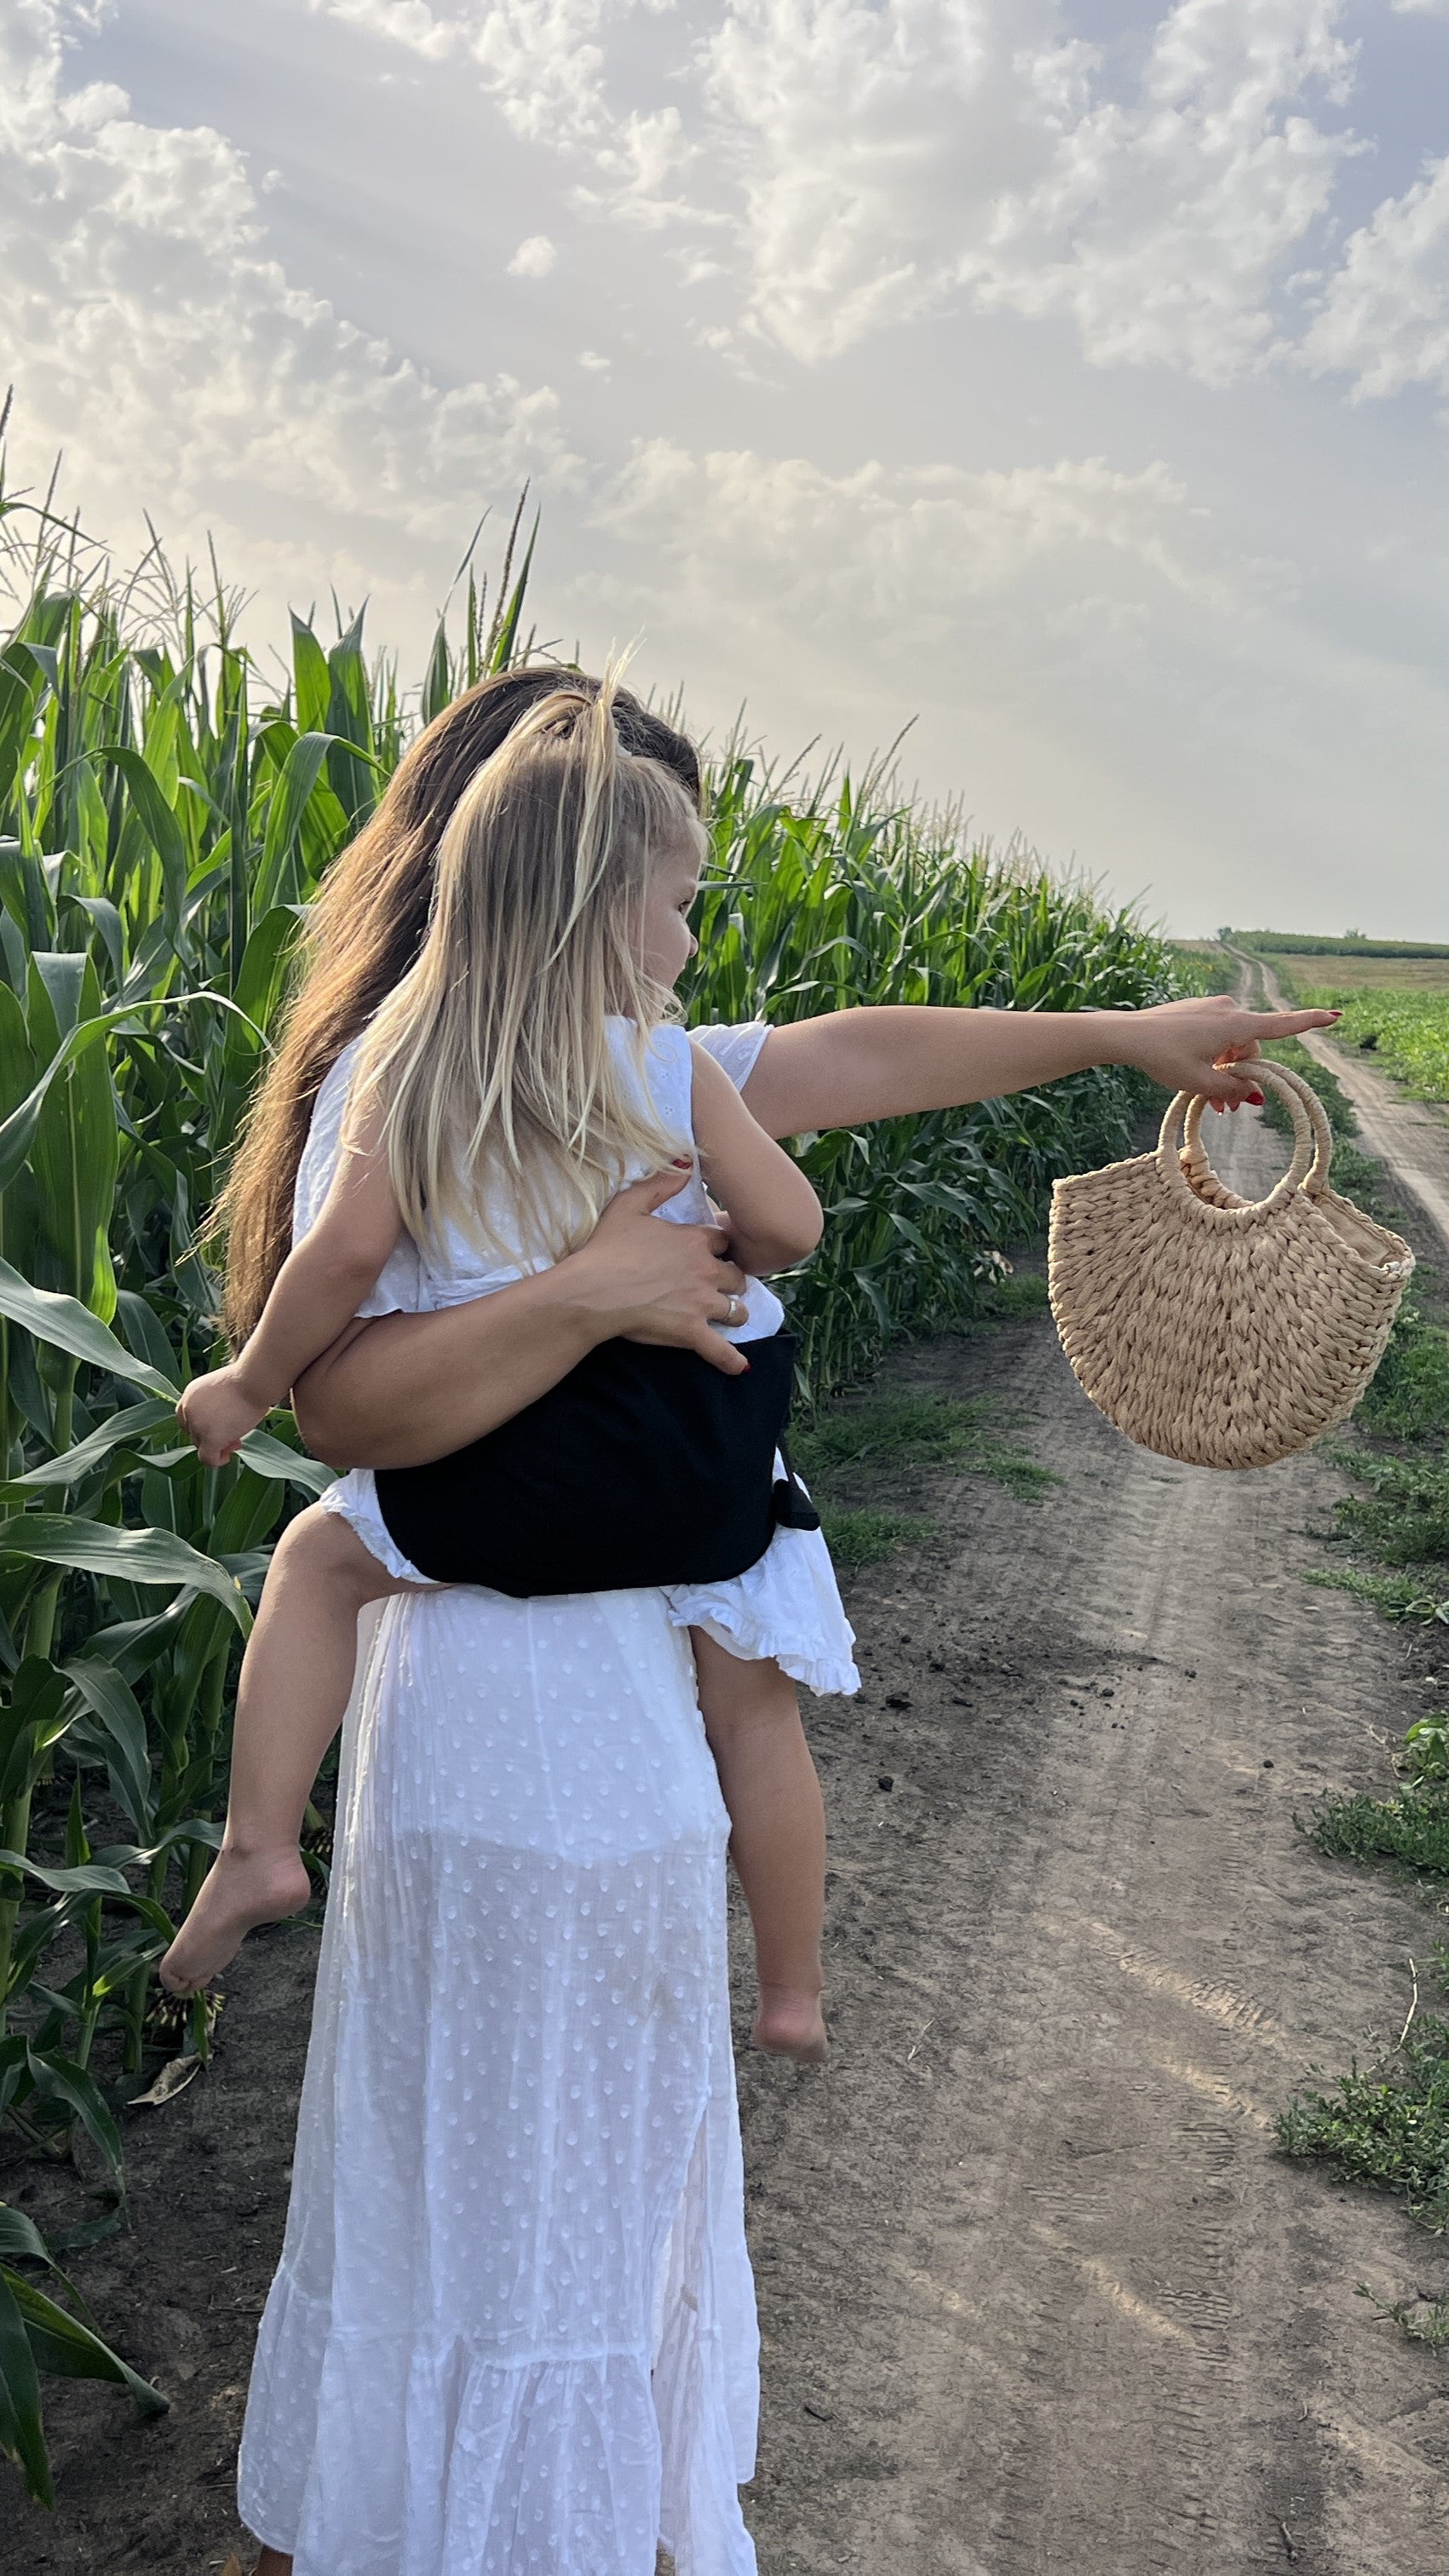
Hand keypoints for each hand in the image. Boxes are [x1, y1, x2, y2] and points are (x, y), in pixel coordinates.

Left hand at [177, 1364, 267, 1466]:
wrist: (255, 1380)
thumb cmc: (248, 1380)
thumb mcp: (222, 1389)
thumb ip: (213, 1406)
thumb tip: (220, 1424)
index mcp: (190, 1395)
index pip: (186, 1420)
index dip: (203, 1427)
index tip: (221, 1427)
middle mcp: (188, 1409)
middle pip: (194, 1434)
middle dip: (212, 1437)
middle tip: (233, 1436)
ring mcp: (197, 1424)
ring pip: (201, 1447)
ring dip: (217, 1447)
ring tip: (236, 1442)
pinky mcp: (210, 1437)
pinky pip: (207, 1459)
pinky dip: (217, 1461)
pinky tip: (228, 1457)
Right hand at [566, 1169, 750, 1375]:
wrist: (592, 1290)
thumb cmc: (606, 1248)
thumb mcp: (629, 1204)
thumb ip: (659, 1184)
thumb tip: (685, 1163)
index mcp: (694, 1240)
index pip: (722, 1240)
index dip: (718, 1246)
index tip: (713, 1251)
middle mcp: (706, 1271)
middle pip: (737, 1275)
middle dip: (732, 1280)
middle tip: (722, 1285)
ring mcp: (702, 1303)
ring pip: (737, 1309)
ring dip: (735, 1312)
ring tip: (731, 1316)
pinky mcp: (692, 1332)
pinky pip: (722, 1351)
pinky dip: (732, 1361)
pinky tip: (740, 1368)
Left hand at [1111, 995, 1341, 1111]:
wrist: (1126, 1034)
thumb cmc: (1163, 1057)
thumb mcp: (1200, 1081)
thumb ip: (1232, 1089)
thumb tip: (1255, 1095)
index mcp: (1236, 1024)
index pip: (1282, 1025)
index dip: (1310, 1022)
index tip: (1336, 1015)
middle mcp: (1228, 1010)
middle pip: (1250, 1048)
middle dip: (1243, 1076)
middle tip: (1228, 1108)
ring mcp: (1210, 1009)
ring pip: (1231, 1044)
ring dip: (1226, 1070)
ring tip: (1212, 1101)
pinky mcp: (1195, 1011)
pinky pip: (1214, 1036)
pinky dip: (1213, 1057)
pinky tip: (1195, 1075)